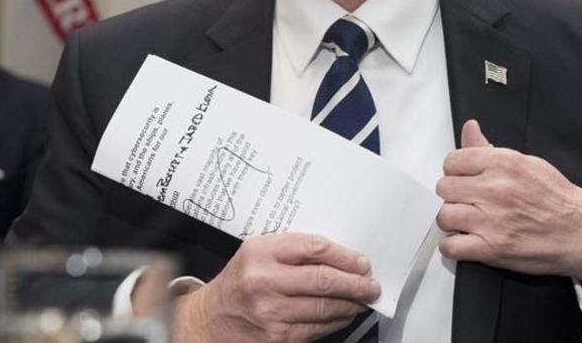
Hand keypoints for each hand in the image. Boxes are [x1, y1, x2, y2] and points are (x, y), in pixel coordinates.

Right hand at [171, 233, 379, 342]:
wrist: (209, 320)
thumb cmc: (240, 282)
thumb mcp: (258, 253)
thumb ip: (293, 250)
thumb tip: (340, 258)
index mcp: (261, 252)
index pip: (314, 248)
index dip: (345, 256)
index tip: (362, 263)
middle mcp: (264, 281)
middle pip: (323, 279)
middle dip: (355, 283)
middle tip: (371, 285)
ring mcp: (271, 312)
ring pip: (325, 307)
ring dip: (351, 304)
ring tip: (363, 300)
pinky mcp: (277, 337)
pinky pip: (317, 329)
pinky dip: (337, 322)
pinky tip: (344, 315)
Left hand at [436, 120, 581, 287]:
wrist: (581, 232)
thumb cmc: (557, 198)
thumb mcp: (527, 163)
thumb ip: (490, 149)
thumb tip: (469, 128)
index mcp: (503, 164)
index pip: (453, 161)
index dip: (455, 172)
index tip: (463, 180)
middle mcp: (495, 189)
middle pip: (445, 188)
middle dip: (453, 195)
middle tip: (466, 202)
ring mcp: (491, 220)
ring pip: (444, 216)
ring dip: (452, 220)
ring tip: (466, 222)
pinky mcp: (492, 248)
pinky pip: (451, 246)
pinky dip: (453, 246)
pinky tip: (464, 241)